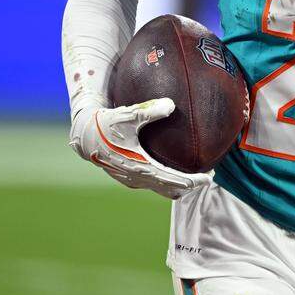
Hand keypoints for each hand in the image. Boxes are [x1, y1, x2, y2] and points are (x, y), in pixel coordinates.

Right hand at [69, 98, 211, 199]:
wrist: (84, 135)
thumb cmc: (106, 123)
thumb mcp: (127, 115)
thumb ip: (149, 110)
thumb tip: (171, 104)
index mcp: (140, 168)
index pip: (174, 181)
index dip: (194, 181)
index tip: (210, 176)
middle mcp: (137, 178)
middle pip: (172, 190)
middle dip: (191, 185)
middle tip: (209, 176)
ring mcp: (132, 180)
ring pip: (162, 189)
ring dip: (179, 184)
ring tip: (196, 173)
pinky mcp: (129, 176)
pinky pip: (154, 183)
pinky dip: (168, 180)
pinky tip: (174, 164)